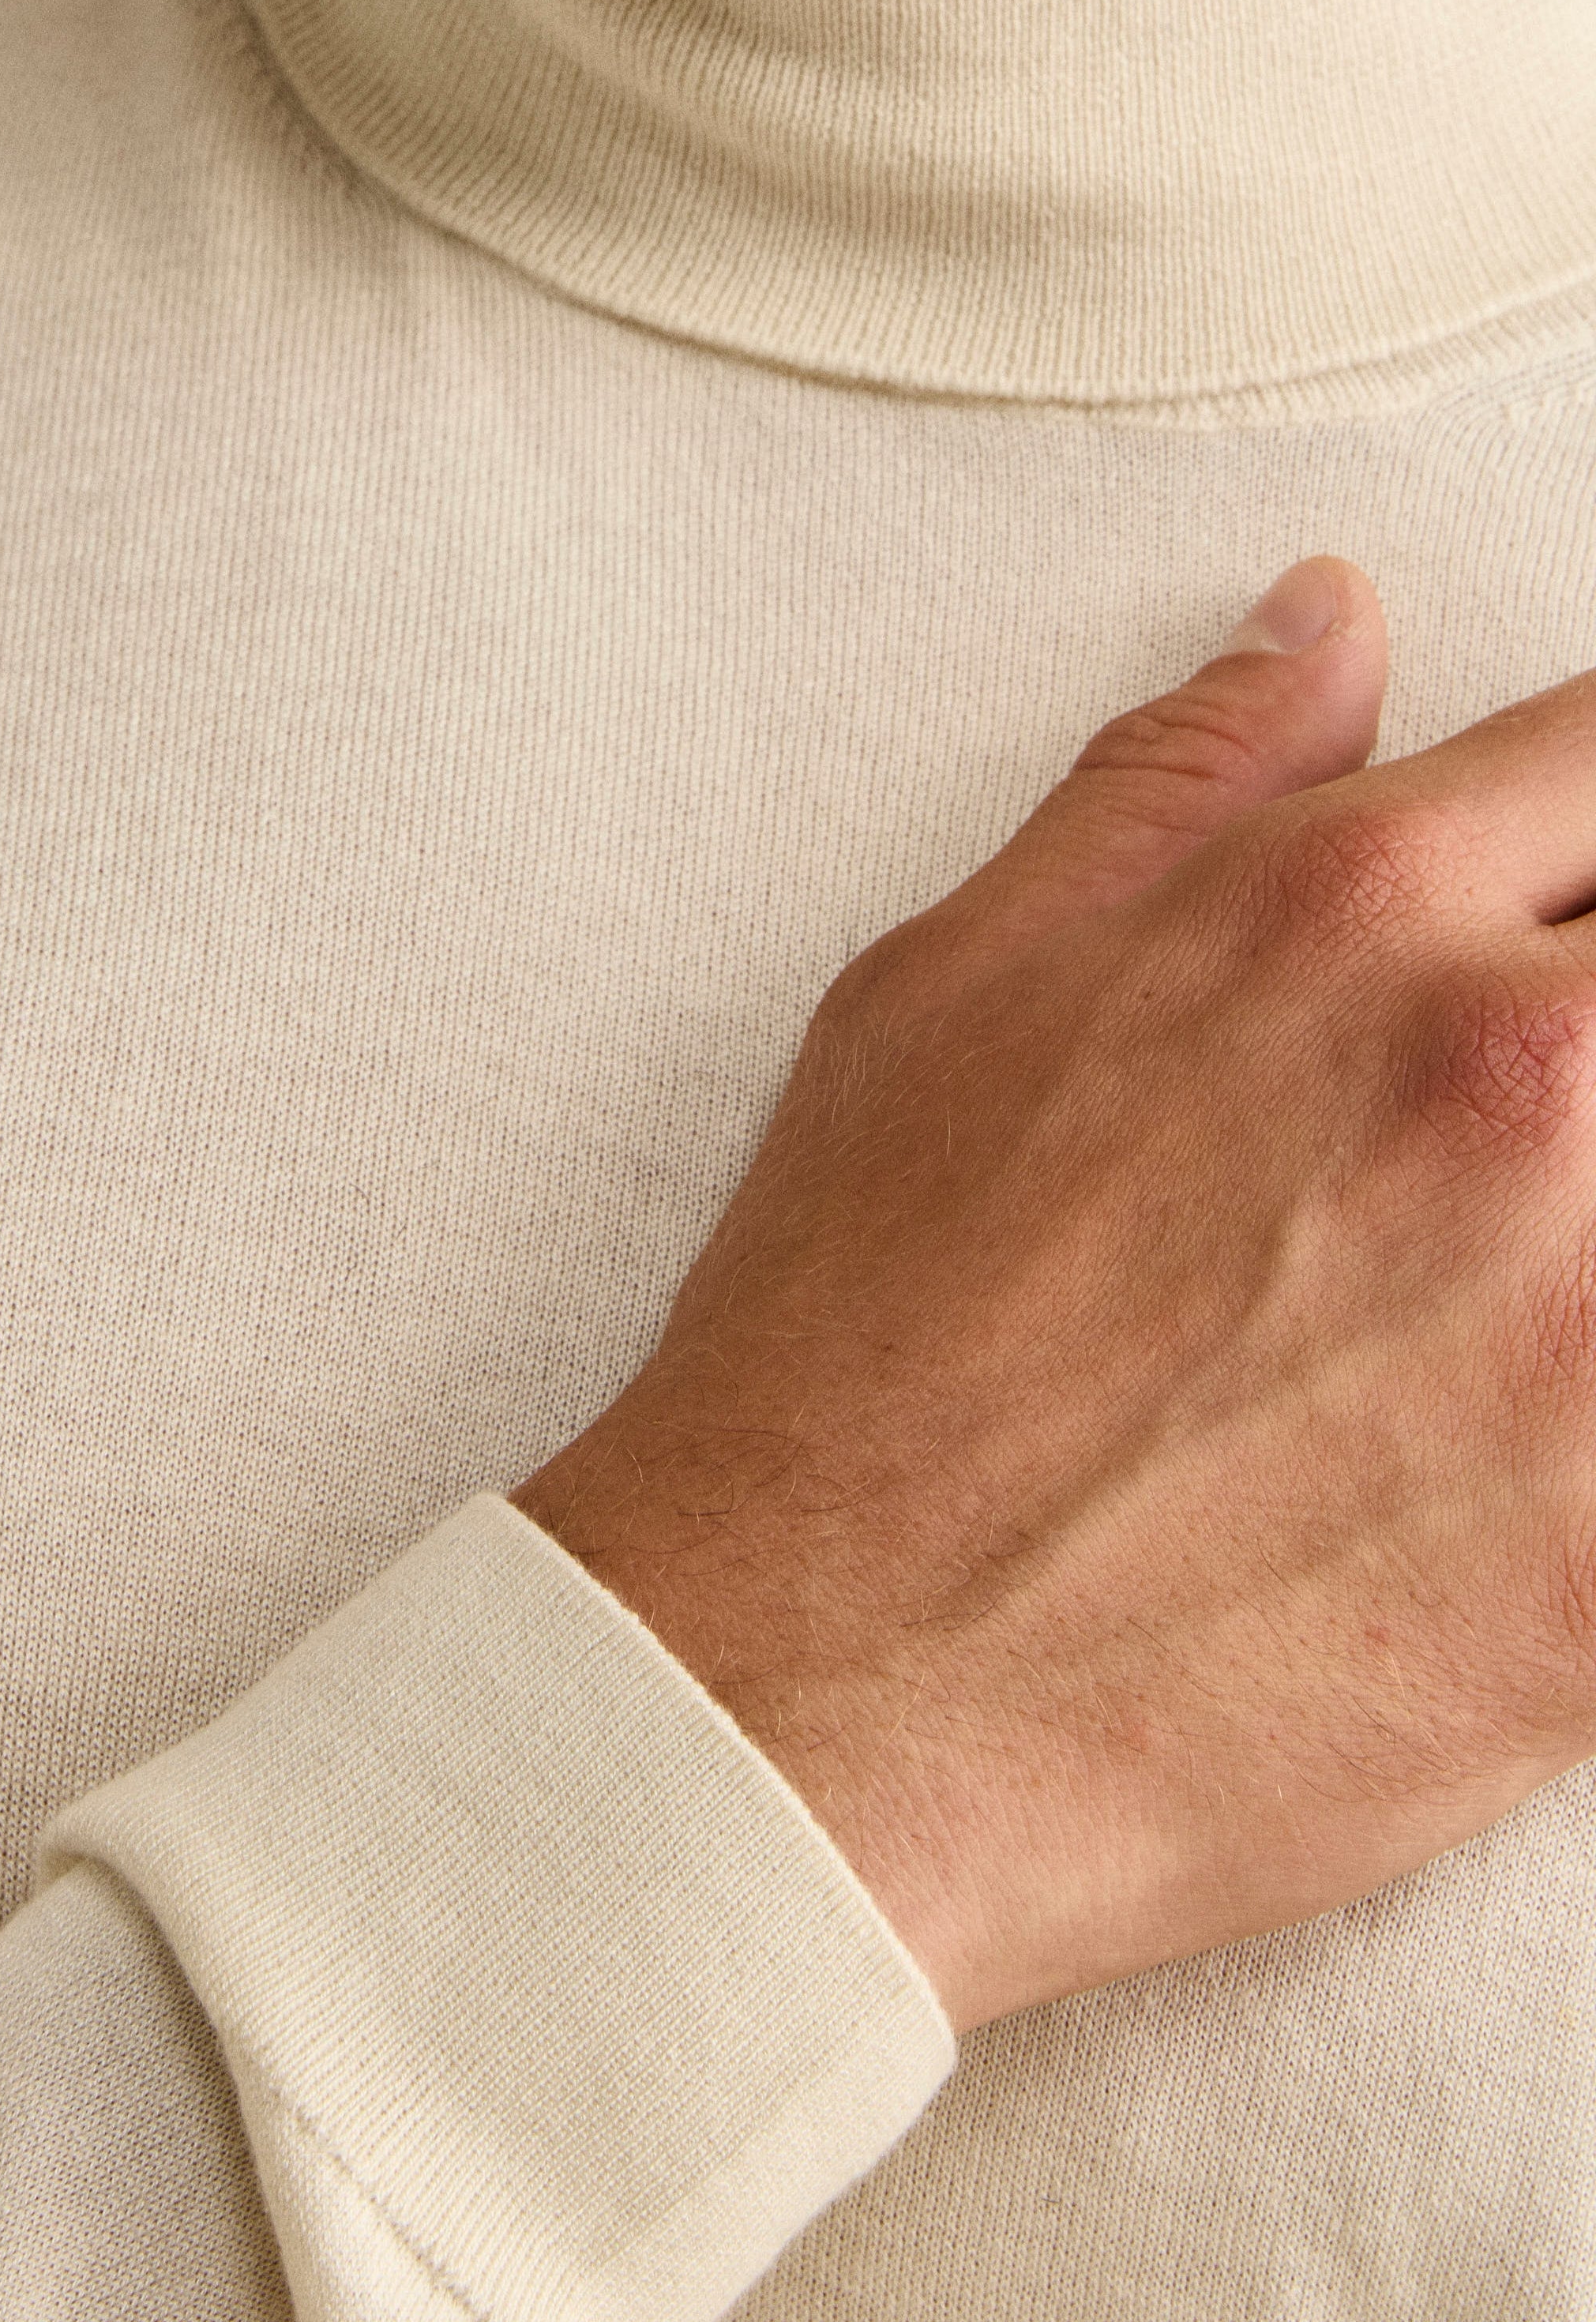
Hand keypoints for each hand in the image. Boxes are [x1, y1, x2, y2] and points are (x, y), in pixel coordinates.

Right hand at [514, 559, 1595, 2031]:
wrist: (805, 1694)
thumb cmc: (854, 1353)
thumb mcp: (952, 987)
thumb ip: (1178, 783)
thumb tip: (1328, 627)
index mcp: (1342, 913)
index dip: (1593, 843)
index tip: (1564, 922)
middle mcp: (1504, 1076)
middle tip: (1515, 1154)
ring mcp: (1591, 1323)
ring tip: (1492, 1304)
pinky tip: (1505, 1438)